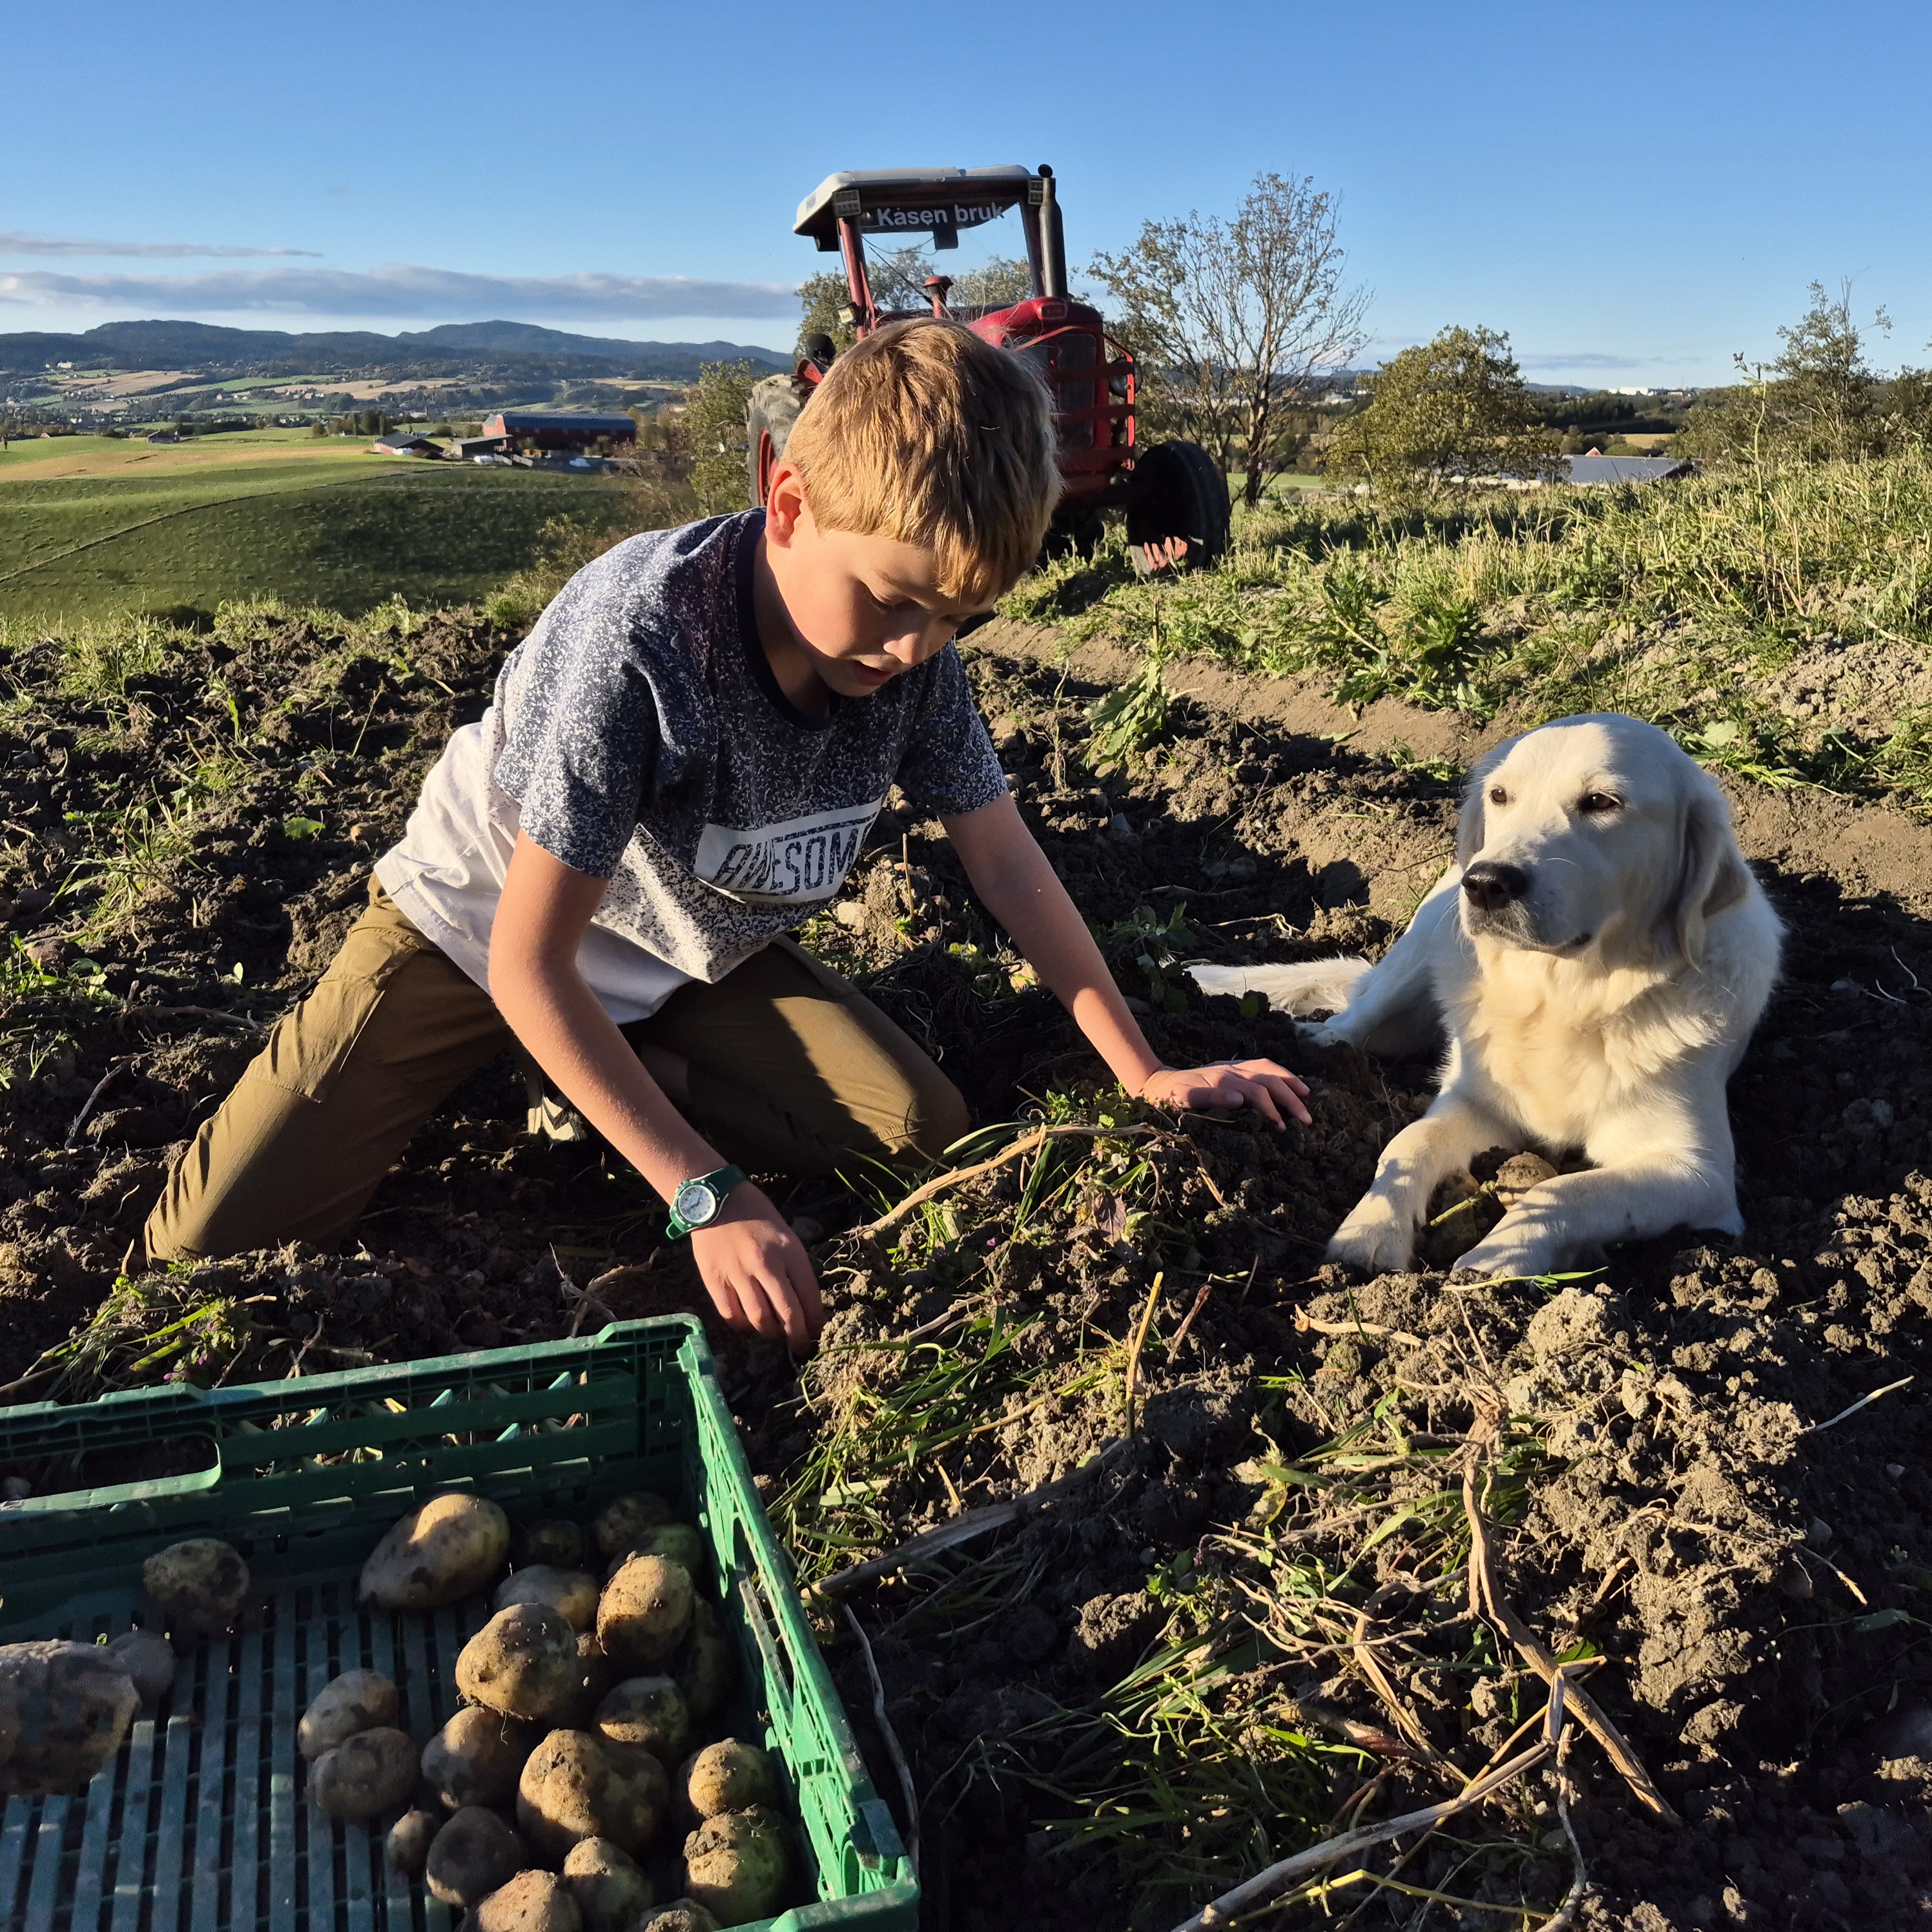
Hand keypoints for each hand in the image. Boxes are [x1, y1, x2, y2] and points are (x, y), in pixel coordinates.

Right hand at [688, 1184, 824, 1351]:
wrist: (715, 1200)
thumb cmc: (755, 1215)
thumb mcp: (786, 1234)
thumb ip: (794, 1266)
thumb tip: (804, 1302)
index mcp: (789, 1251)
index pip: (809, 1296)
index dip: (815, 1320)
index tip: (817, 1330)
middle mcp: (766, 1264)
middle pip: (788, 1314)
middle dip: (798, 1336)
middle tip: (800, 1345)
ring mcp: (739, 1274)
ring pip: (760, 1319)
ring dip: (772, 1334)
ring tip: (776, 1334)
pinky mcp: (715, 1281)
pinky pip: (732, 1315)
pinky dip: (743, 1326)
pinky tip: (749, 1323)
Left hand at [1138, 1059, 1311, 1127]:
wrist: (1157, 1083)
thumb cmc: (1170, 1097)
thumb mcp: (1185, 1100)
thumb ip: (1213, 1098)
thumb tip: (1242, 1099)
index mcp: (1222, 1079)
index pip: (1257, 1092)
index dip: (1272, 1110)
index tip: (1282, 1128)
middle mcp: (1231, 1070)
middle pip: (1268, 1079)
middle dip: (1290, 1097)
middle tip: (1307, 1119)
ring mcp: (1233, 1066)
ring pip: (1268, 1068)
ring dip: (1289, 1080)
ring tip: (1306, 1095)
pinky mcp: (1232, 1067)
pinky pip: (1261, 1065)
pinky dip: (1278, 1072)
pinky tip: (1288, 1082)